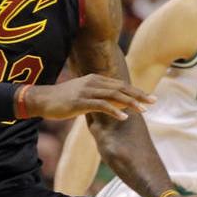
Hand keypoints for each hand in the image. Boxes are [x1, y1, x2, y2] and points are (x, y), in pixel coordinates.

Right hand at [24, 74, 155, 119]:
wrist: (42, 100)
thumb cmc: (63, 99)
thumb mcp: (83, 95)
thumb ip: (98, 96)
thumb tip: (113, 104)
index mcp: (95, 79)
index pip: (120, 84)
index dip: (136, 91)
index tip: (149, 97)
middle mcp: (93, 82)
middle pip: (121, 87)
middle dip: (139, 95)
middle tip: (154, 101)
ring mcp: (87, 91)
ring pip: (114, 95)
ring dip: (130, 103)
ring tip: (143, 110)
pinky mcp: (80, 101)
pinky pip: (101, 105)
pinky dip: (114, 111)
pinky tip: (124, 117)